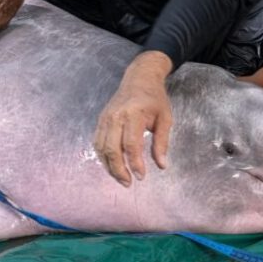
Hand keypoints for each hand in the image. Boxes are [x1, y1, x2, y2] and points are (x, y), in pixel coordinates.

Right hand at [94, 51, 173, 185]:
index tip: (141, 176)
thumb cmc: (155, 99)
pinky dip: (103, 157)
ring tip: (121, 178)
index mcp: (134, 114)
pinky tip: (112, 166)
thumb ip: (162, 143)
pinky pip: (97, 143)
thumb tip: (162, 166)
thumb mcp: (165, 119)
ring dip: (109, 167)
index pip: (131, 144)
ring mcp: (105, 118)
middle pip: (112, 149)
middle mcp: (116, 116)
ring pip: (101, 148)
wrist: (140, 78)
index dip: (135, 163)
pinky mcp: (101, 120)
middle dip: (119, 170)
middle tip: (128, 183)